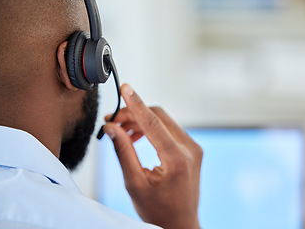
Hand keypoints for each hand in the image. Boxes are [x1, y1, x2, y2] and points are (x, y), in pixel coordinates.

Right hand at [102, 84, 202, 228]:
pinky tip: (136, 137)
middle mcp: (190, 148)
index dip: (136, 104)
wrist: (180, 224)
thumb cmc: (157, 210)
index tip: (125, 88)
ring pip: (163, 122)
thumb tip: (111, 128)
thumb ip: (123, 151)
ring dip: (141, 122)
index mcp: (177, 158)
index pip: (153, 122)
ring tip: (121, 131)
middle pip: (158, 117)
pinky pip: (169, 131)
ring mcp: (193, 148)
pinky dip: (152, 129)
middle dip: (134, 115)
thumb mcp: (135, 182)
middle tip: (112, 121)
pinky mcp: (192, 149)